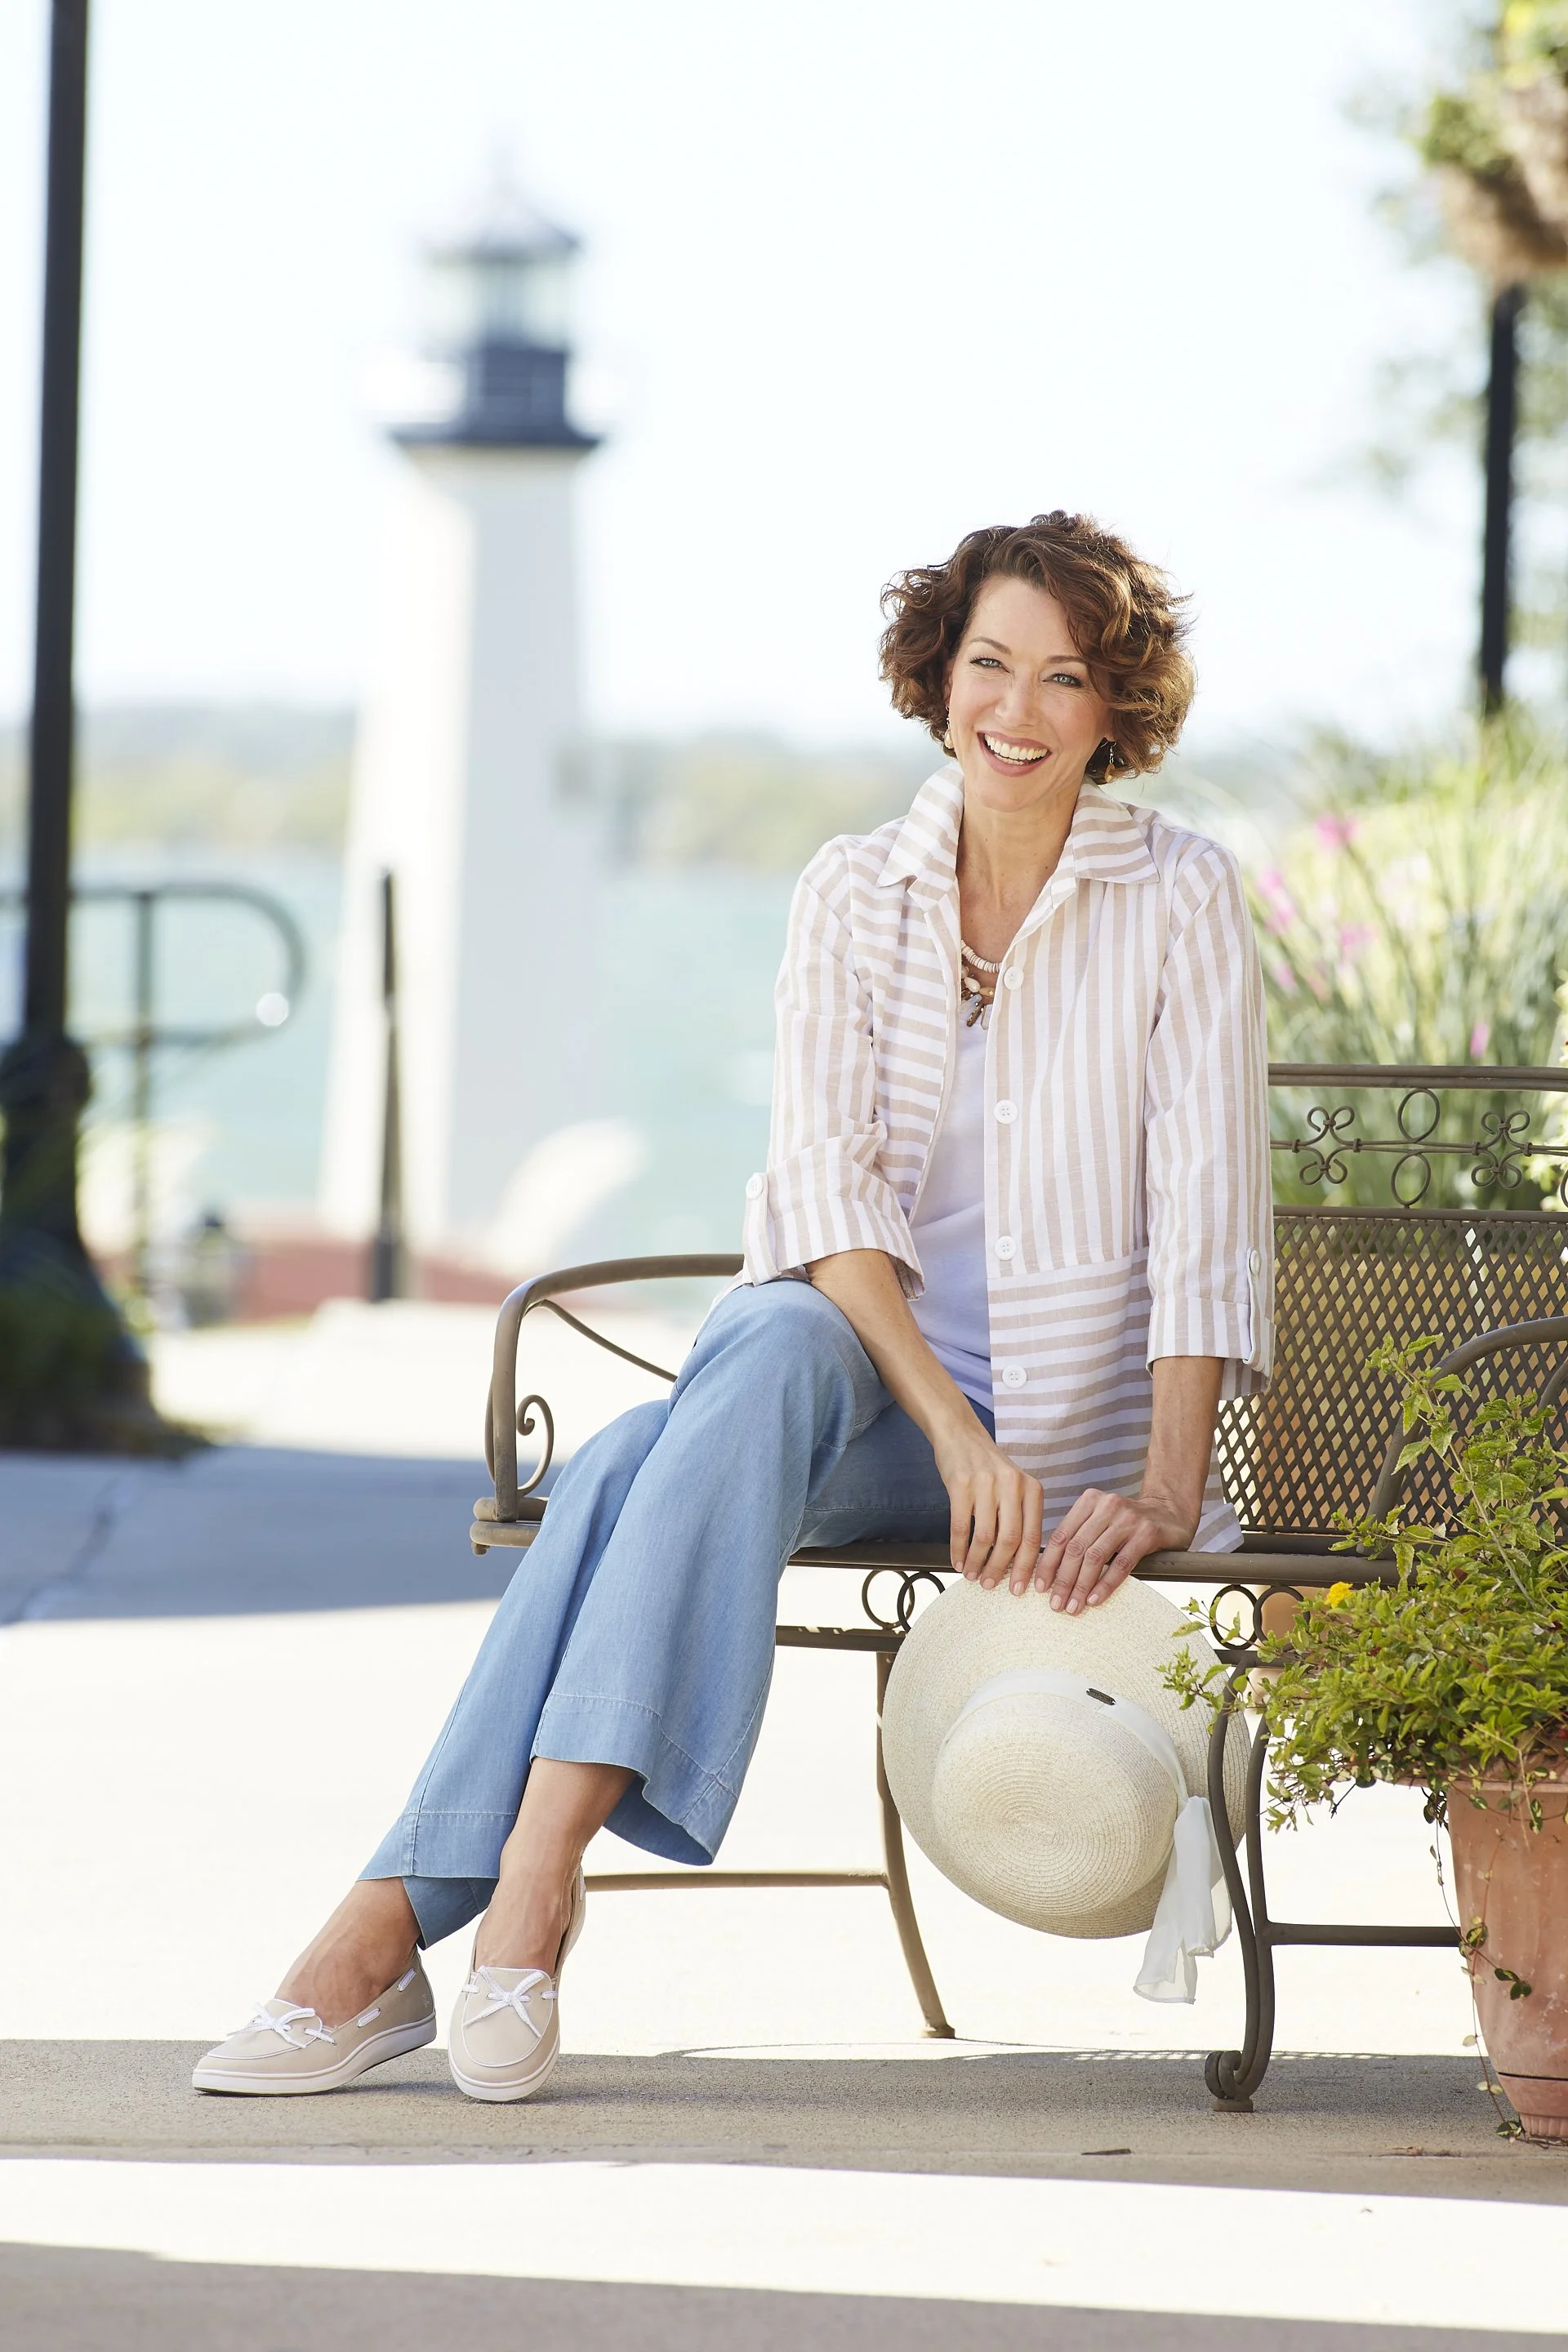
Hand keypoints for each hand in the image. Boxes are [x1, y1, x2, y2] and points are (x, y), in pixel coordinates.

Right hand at [934, 1420, 1044, 1592]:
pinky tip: (957, 1561)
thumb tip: (1019, 1562)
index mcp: (1031, 1488)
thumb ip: (1020, 1516)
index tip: (1020, 1588)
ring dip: (977, 1561)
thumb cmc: (989, 1467)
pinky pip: (960, 1526)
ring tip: (972, 1575)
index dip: (1026, 1567)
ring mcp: (986, 1483)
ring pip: (985, 1536)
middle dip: (1000, 1569)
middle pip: (1010, 1539)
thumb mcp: (1014, 1486)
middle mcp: (1012, 1485)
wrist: (960, 1435)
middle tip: (990, 1585)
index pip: (1032, 1536)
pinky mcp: (960, 1484)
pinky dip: (958, 1549)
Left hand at [1034, 1488, 1195, 1613]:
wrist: (1169, 1514)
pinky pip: (1121, 1564)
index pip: (1061, 1536)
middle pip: (1076, 1548)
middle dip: (1063, 1580)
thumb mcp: (1100, 1522)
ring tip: (1073, 1606)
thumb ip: (1079, 1538)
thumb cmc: (1127, 1524)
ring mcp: (1128, 1518)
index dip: (1048, 1563)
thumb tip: (1050, 1573)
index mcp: (1089, 1501)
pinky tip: (1095, 1599)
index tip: (1040, 1587)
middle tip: (1055, 1603)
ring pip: (1096, 1557)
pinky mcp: (1147, 1533)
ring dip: (1081, 1586)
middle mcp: (1106, 1506)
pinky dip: (1106, 1584)